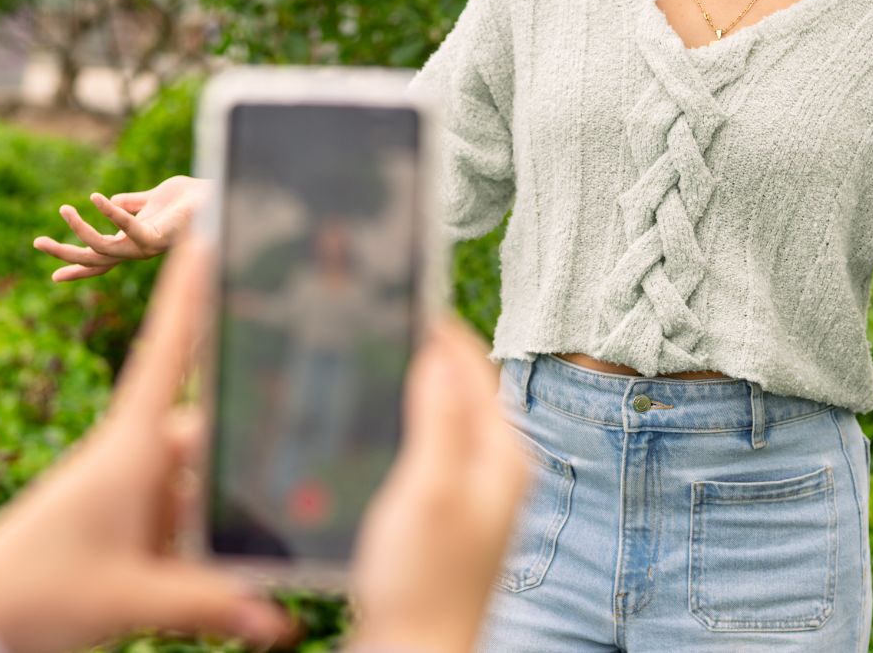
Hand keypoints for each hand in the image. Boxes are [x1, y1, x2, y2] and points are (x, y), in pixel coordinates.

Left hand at [0, 241, 295, 652]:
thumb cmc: (35, 593)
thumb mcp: (129, 599)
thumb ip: (206, 604)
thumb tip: (277, 620)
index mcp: (128, 449)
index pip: (167, 356)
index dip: (187, 296)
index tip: (204, 237)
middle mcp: (134, 461)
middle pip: (208, 433)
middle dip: (253, 443)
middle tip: (312, 444)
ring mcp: (132, 494)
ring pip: (203, 484)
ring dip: (234, 509)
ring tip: (281, 535)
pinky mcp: (130, 528)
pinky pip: (187, 521)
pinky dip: (214, 544)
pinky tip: (247, 590)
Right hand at [33, 174, 205, 281]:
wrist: (217, 195)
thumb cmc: (190, 199)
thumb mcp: (153, 199)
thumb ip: (132, 203)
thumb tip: (111, 201)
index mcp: (134, 244)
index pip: (100, 261)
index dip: (77, 268)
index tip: (53, 277)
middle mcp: (138, 252)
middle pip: (94, 260)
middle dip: (64, 254)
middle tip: (36, 242)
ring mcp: (148, 248)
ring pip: (104, 250)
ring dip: (80, 231)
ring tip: (63, 208)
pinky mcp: (160, 237)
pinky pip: (129, 229)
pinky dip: (111, 214)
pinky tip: (96, 198)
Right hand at [349, 317, 531, 652]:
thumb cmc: (423, 583)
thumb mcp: (429, 487)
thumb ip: (439, 416)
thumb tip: (438, 349)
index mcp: (503, 456)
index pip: (475, 366)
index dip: (438, 326)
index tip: (401, 289)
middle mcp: (494, 472)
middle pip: (461, 389)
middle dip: (424, 352)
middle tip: (379, 315)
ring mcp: (469, 497)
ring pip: (442, 419)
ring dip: (412, 387)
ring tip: (370, 357)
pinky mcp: (442, 519)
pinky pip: (427, 450)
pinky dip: (402, 425)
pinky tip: (369, 426)